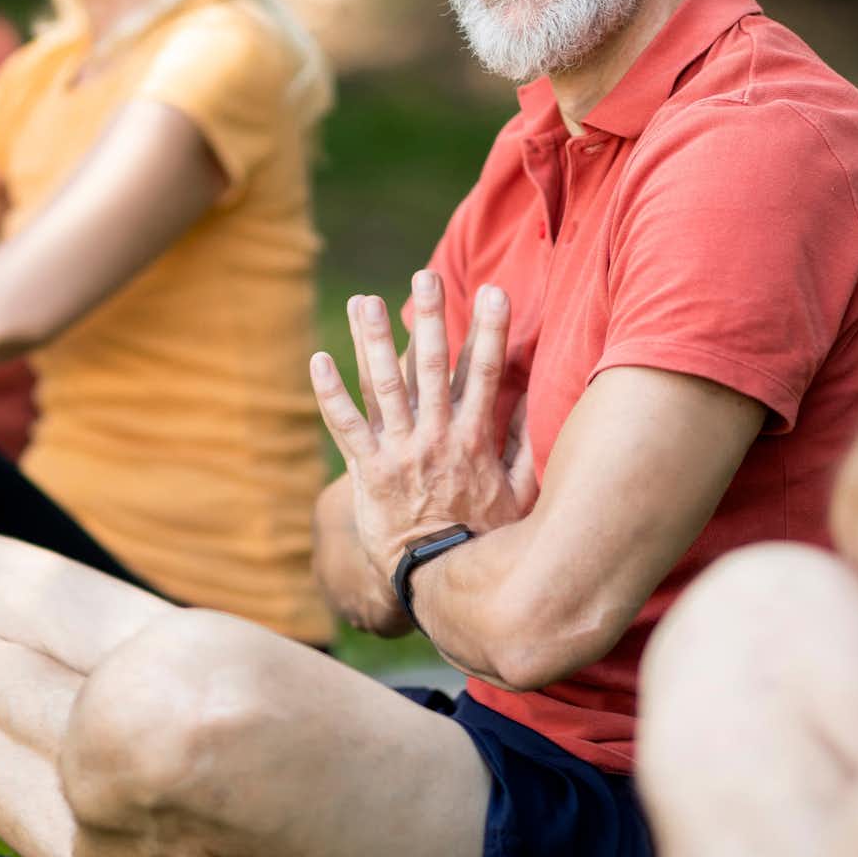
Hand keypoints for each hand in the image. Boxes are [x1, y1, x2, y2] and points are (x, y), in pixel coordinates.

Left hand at [311, 272, 538, 587]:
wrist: (438, 581)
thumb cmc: (483, 538)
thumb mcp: (521, 497)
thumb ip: (528, 449)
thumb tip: (540, 404)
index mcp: (473, 440)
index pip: (484, 374)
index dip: (489, 331)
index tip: (495, 293)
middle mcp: (435, 439)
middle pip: (432, 367)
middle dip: (431, 318)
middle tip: (427, 275)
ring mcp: (399, 453)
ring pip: (384, 386)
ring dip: (374, 340)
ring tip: (366, 302)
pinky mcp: (367, 471)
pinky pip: (344, 426)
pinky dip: (329, 394)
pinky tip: (317, 360)